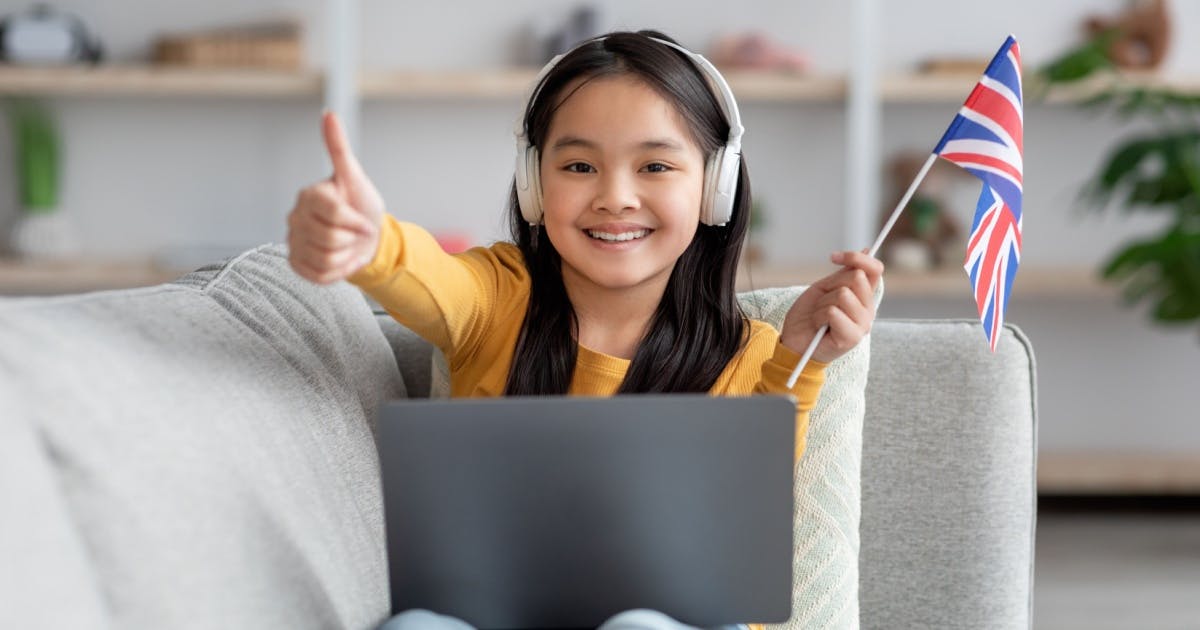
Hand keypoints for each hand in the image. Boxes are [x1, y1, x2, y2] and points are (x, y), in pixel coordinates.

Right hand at [286, 111, 385, 283]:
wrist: (365, 236)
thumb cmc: (361, 204)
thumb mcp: (355, 177)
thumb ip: (339, 148)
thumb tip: (328, 114)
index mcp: (309, 195)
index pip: (335, 215)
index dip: (357, 223)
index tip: (365, 221)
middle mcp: (295, 217)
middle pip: (331, 239)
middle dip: (353, 239)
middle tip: (356, 233)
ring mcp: (293, 241)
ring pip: (326, 259)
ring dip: (346, 256)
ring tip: (348, 245)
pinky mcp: (295, 263)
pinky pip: (319, 275)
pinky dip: (337, 271)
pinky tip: (340, 258)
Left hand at [779, 250, 883, 363]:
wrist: (795, 344)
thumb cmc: (809, 317)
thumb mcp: (825, 288)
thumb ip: (845, 273)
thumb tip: (866, 250)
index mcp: (864, 297)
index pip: (874, 270)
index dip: (856, 258)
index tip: (833, 256)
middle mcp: (868, 310)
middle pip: (856, 278)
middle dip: (831, 286)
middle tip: (822, 303)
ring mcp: (863, 325)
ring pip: (843, 294)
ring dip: (822, 303)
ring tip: (819, 317)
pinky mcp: (853, 337)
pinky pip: (833, 311)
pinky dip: (819, 316)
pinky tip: (819, 327)